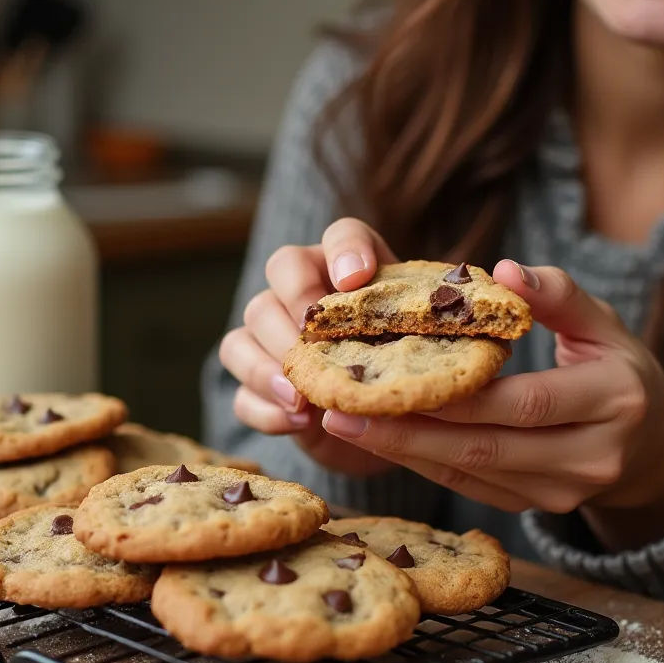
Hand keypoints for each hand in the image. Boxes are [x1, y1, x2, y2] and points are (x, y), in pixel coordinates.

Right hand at [219, 218, 398, 475]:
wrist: (387, 427)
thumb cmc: (407, 375)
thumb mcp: (422, 352)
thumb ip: (415, 339)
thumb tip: (416, 343)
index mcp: (352, 271)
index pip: (343, 234)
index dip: (346, 250)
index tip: (354, 280)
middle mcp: (305, 290)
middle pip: (281, 268)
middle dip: (296, 306)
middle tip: (314, 342)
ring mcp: (272, 337)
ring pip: (246, 328)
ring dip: (268, 364)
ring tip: (302, 395)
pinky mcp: (259, 388)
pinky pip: (240, 392)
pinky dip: (265, 409)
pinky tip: (298, 422)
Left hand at [322, 261, 663, 548]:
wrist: (651, 444)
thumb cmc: (618, 368)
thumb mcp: (603, 323)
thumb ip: (558, 293)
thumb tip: (502, 270)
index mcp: (614, 401)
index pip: (524, 400)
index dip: (456, 395)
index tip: (390, 375)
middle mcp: (592, 458)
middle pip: (486, 447)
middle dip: (407, 432)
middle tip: (341, 408)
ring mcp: (563, 492)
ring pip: (470, 474)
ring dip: (403, 452)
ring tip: (346, 424)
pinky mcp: (536, 507)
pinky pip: (470, 487)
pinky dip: (423, 464)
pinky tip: (380, 441)